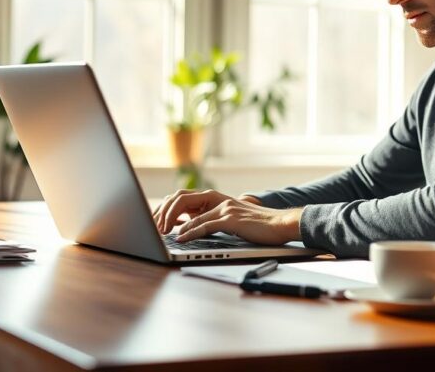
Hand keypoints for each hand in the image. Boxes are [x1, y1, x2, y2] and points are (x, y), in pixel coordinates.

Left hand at [153, 189, 301, 244]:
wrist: (280, 224)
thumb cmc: (256, 225)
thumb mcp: (229, 219)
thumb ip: (210, 218)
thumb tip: (185, 227)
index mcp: (215, 198)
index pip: (182, 197)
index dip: (165, 208)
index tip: (154, 220)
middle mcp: (217, 199)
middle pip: (181, 199)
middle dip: (163, 213)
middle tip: (154, 227)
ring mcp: (224, 207)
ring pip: (190, 213)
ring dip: (172, 224)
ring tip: (161, 234)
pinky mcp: (231, 219)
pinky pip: (204, 225)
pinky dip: (189, 232)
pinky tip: (180, 238)